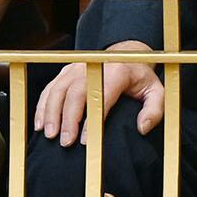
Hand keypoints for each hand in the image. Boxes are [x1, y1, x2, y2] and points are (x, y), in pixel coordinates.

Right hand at [30, 40, 164, 143]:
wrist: (127, 55)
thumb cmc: (140, 78)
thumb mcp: (157, 92)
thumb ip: (154, 110)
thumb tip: (142, 128)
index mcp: (116, 71)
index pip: (100, 96)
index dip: (91, 120)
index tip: (84, 141)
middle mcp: (91, 66)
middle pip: (74, 93)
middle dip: (67, 118)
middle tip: (64, 142)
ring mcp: (76, 68)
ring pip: (57, 89)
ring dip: (51, 113)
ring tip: (49, 135)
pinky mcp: (65, 71)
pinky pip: (49, 88)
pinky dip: (42, 106)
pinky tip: (40, 124)